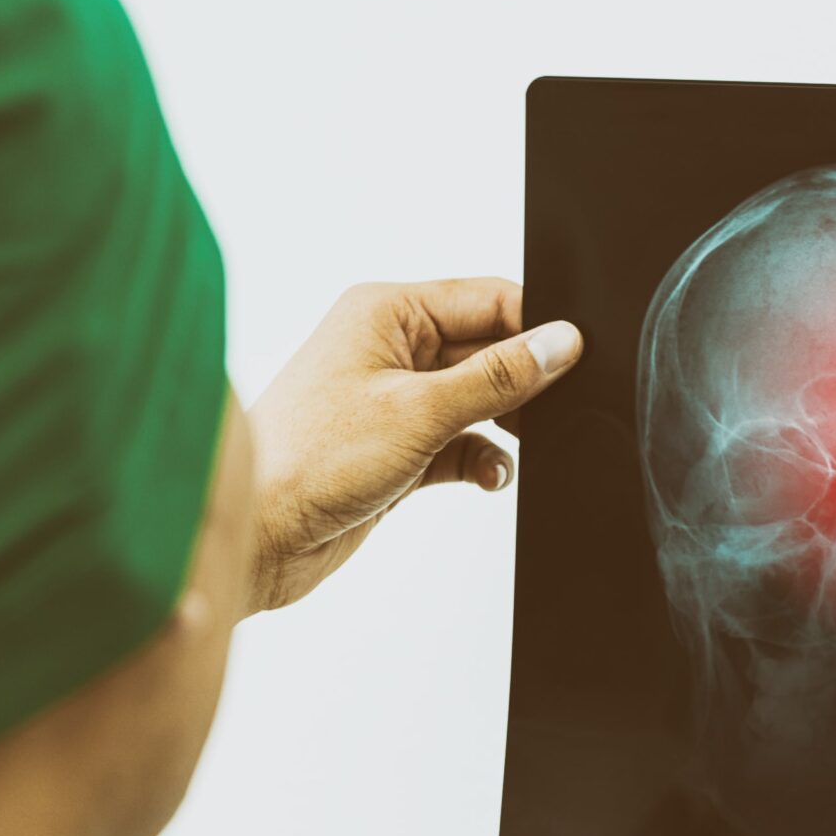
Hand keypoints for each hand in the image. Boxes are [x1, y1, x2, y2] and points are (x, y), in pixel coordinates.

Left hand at [247, 279, 581, 611]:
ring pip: (478, 400)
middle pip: (487, 349)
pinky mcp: (398, 449)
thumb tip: (560, 343)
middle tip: (551, 414)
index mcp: (387, 312)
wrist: (258, 535)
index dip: (535, 328)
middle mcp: (390, 348)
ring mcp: (394, 400)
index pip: (486, 299)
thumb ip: (498, 377)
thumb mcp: (420, 411)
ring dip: (504, 427)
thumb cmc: (309, 461)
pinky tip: (490, 477)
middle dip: (522, 385)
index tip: (576, 359)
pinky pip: (461, 443)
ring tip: (523, 446)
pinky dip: (482, 460)